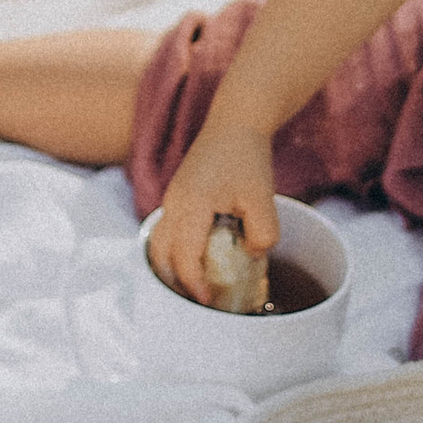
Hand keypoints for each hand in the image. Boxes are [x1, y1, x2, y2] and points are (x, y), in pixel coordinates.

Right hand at [151, 121, 278, 305]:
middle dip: (175, 282)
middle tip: (199, 299)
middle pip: (159, 255)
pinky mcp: (177, 197)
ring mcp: (172, 200)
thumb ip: (262, 233)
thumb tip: (252, 256)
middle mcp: (174, 204)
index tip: (208, 300)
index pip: (183, 256)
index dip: (193, 283)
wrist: (235, 122)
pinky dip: (177, 251)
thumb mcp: (263, 198)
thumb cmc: (247, 156)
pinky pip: (168, 231)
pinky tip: (200, 258)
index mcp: (191, 205)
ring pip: (159, 244)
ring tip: (198, 285)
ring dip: (173, 268)